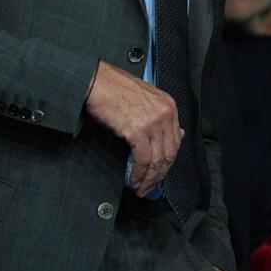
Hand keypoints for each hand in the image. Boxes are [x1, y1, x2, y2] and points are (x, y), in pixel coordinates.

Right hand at [85, 60, 182, 196]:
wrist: (95, 81)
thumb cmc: (113, 86)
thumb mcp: (143, 98)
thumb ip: (157, 116)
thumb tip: (173, 134)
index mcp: (168, 105)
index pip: (175, 141)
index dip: (167, 162)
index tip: (160, 173)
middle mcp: (164, 114)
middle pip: (169, 154)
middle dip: (160, 175)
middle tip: (151, 187)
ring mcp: (153, 122)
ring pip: (157, 160)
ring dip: (149, 179)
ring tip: (141, 189)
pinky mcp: (137, 131)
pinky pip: (143, 160)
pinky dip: (139, 174)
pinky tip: (134, 181)